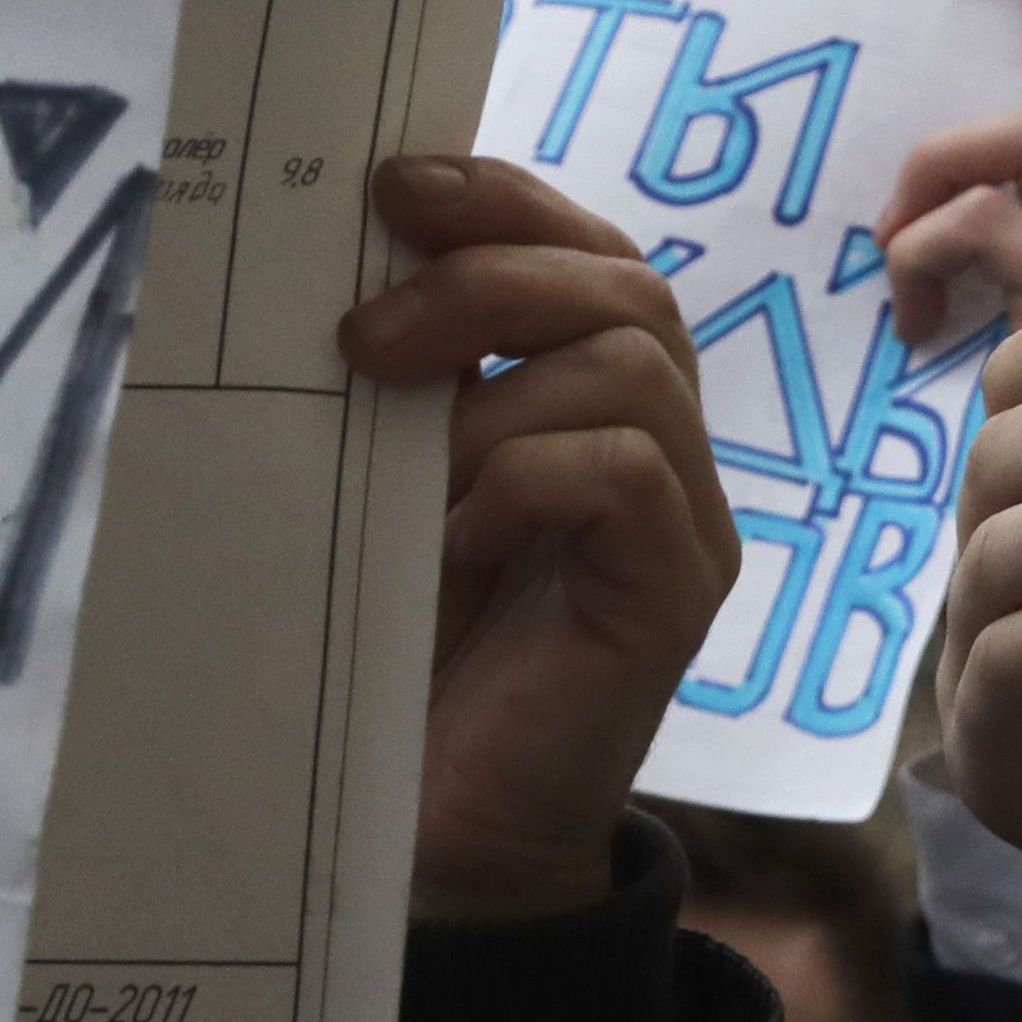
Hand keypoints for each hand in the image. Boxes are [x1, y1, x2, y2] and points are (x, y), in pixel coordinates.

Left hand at [343, 157, 740, 923]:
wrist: (443, 836)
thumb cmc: (408, 663)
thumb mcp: (389, 490)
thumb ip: (402, 390)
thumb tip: (337, 265)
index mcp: (596, 407)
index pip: (594, 254)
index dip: (508, 200)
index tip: (391, 185)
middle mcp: (664, 451)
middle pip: (632, 288)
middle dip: (492, 278)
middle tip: (365, 336)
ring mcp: (684, 524)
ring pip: (636, 371)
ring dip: (497, 389)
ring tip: (406, 460)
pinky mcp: (676, 597)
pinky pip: (629, 476)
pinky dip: (528, 477)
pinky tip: (459, 535)